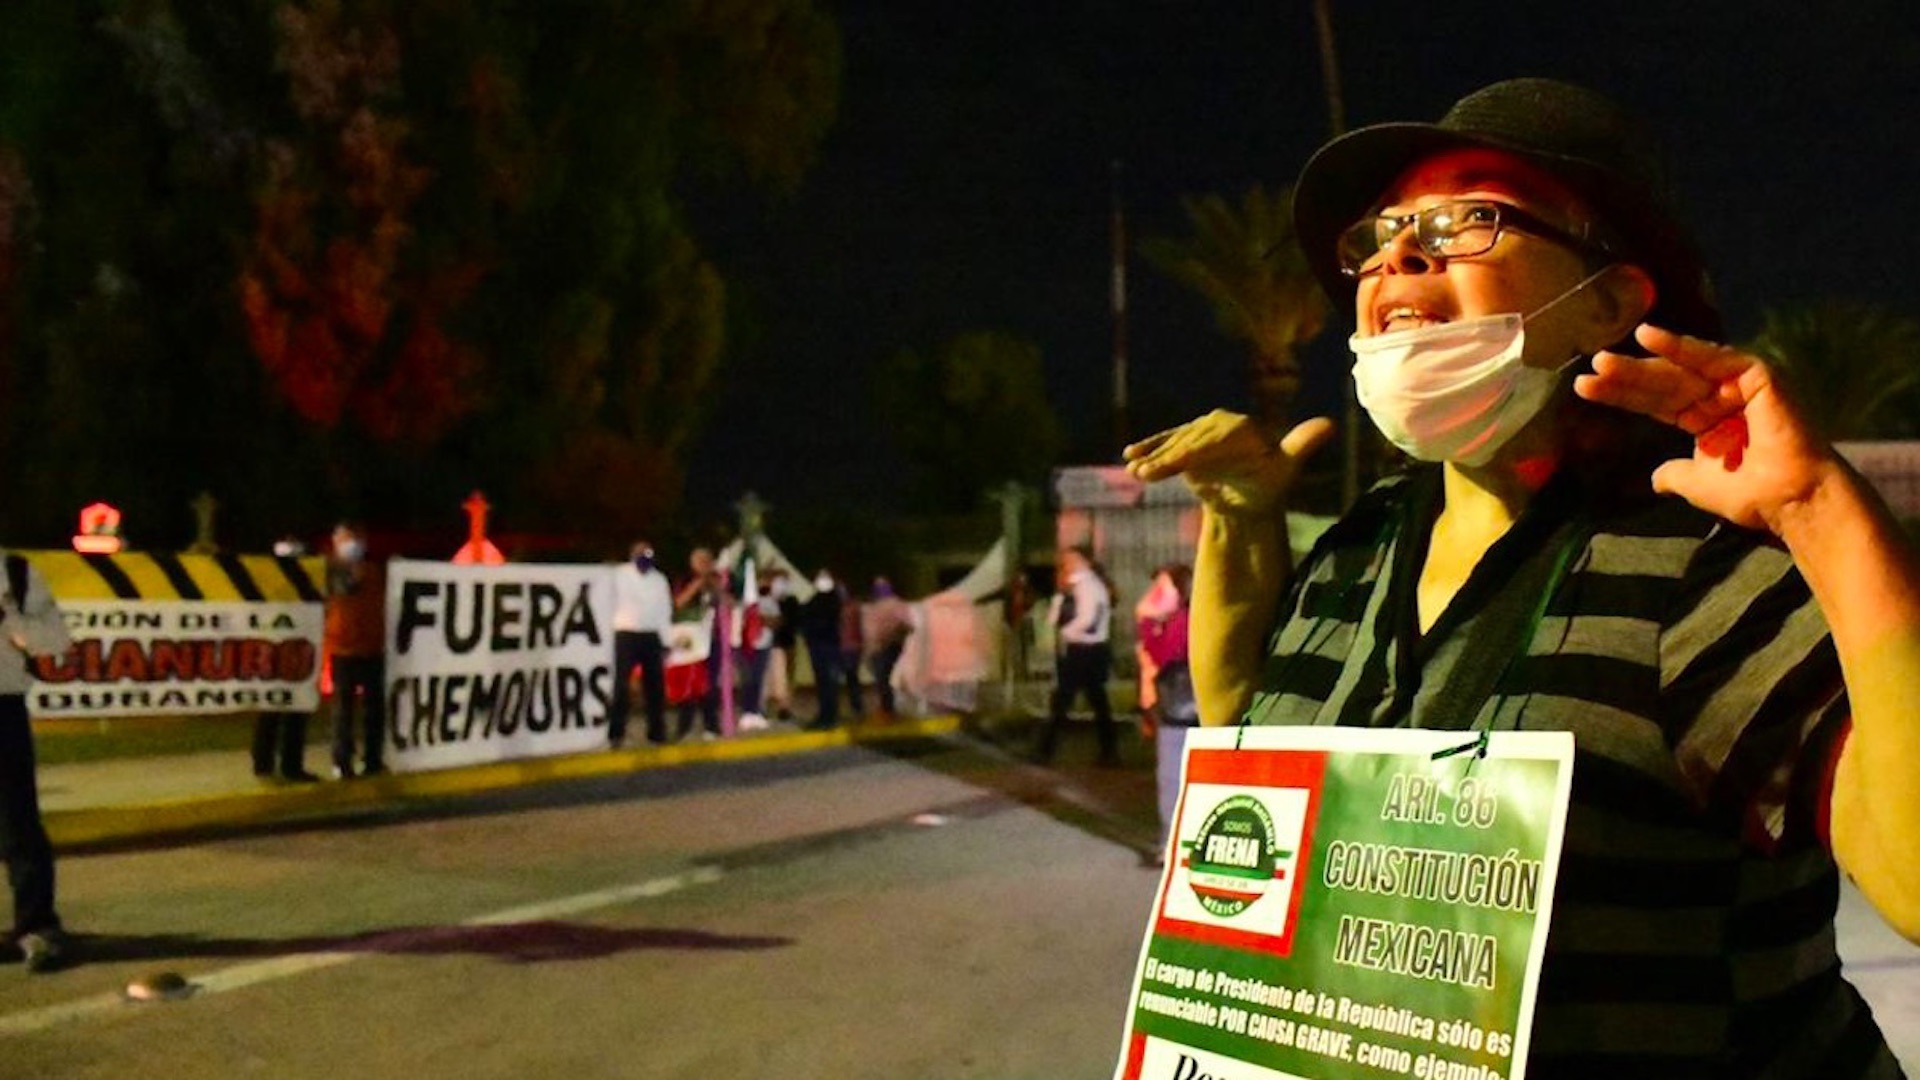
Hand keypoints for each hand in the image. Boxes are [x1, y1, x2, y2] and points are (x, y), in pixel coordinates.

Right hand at [1123, 411, 1335, 518]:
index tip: (1175, 465)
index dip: (1191, 451)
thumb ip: (1301, 445)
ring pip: (1175, 443)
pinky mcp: (1187, 440)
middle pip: (1188, 440)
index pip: (1211, 438)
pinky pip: (1166, 445)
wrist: (1251, 500)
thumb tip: (1330, 423)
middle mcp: (1220, 422)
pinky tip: (1129, 456)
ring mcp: (1201, 430)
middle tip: (1144, 473)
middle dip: (1167, 456)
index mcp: (1242, 426)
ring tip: (1135, 471)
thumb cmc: (1269, 486)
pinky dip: (1149, 449)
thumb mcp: (1285, 470)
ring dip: (1154, 456)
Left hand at [1575, 324, 1840, 533]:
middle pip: (1662, 384)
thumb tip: (1656, 479)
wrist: (1790, 500)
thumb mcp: (1699, 484)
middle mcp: (1719, 397)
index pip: (1655, 401)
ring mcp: (1737, 384)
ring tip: (1603, 362)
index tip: (1584, 389)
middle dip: (1625, 379)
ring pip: (1680, 371)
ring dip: (1642, 364)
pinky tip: (1648, 337)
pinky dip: (1682, 346)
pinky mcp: (1757, 375)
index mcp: (1705, 419)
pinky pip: (1713, 357)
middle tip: (1587, 374)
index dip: (1621, 395)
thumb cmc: (1752, 495)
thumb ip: (1677, 475)